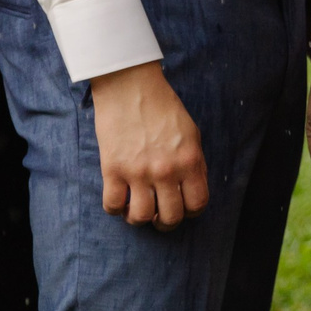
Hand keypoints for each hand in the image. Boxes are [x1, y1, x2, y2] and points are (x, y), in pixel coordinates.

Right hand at [92, 60, 208, 226]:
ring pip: (141, 217)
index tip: (182, 207)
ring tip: (137, 209)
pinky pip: (112, 205)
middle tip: (159, 215)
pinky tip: (119, 199)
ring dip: (139, 219)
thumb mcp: (191, 133)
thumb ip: (194, 162)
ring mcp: (138, 172)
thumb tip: (192, 187)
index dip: (191, 212)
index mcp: (190, 161)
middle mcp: (167, 171)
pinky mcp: (113, 169)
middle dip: (166, 221)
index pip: (198, 204)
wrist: (131, 88)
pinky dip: (115, 209)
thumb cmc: (163, 108)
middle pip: (171, 216)